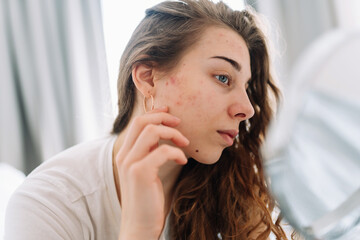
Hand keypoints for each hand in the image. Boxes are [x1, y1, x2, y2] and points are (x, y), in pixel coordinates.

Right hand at [116, 106, 188, 239]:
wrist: (139, 227)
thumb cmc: (148, 200)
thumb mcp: (148, 172)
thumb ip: (151, 153)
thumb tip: (168, 136)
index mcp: (125, 154)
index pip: (137, 122)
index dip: (155, 114)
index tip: (170, 114)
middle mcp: (124, 156)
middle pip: (141, 121)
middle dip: (164, 117)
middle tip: (180, 124)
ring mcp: (130, 164)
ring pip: (151, 131)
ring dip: (173, 133)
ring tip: (185, 143)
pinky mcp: (140, 173)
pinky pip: (162, 151)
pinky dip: (177, 152)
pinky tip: (183, 162)